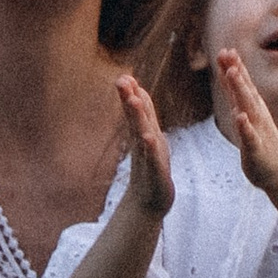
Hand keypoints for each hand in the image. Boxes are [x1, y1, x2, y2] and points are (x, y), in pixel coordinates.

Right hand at [114, 74, 174, 217]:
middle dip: (129, 99)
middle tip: (120, 80)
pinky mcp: (156, 173)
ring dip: (137, 117)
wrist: (150, 202)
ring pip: (142, 134)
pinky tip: (149, 136)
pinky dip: (151, 147)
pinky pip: (153, 158)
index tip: (123, 75)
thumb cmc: (151, 166)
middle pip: (135, 118)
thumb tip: (136, 88)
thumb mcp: (149, 135)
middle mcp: (142, 143)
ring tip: (132, 100)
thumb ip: (144, 113)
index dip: (130, 93)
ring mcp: (148, 158)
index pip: (135, 110)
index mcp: (142, 133)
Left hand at [212, 49, 277, 198]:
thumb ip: (237, 95)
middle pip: (244, 90)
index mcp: (252, 108)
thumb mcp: (246, 115)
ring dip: (240, 90)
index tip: (225, 49)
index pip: (241, 85)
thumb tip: (230, 71)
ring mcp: (257, 130)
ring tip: (232, 73)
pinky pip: (250, 136)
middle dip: (235, 71)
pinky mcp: (256, 148)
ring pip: (247, 107)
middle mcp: (256, 115)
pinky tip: (240, 116)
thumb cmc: (260, 142)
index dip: (233, 67)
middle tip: (228, 53)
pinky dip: (245, 125)